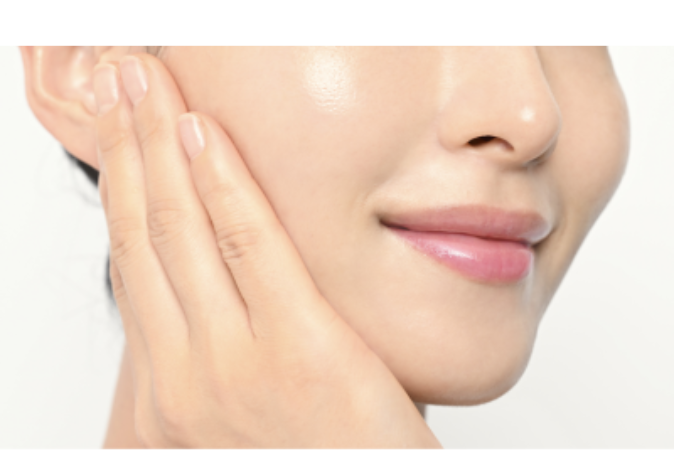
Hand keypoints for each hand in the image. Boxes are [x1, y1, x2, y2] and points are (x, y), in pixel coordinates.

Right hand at [93, 54, 439, 446]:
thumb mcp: (242, 416)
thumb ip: (216, 359)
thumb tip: (201, 303)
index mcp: (168, 393)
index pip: (134, 266)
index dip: (121, 189)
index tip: (117, 132)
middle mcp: (182, 379)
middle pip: (144, 235)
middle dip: (124, 147)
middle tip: (119, 80)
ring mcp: (233, 367)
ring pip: (180, 230)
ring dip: (156, 144)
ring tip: (145, 80)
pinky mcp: (299, 353)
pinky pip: (248, 245)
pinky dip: (220, 181)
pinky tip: (199, 129)